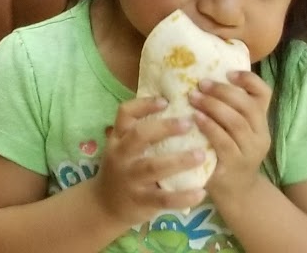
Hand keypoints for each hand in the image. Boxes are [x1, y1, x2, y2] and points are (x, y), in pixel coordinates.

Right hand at [94, 97, 210, 226]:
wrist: (105, 205)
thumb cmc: (121, 171)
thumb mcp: (121, 149)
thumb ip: (139, 134)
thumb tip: (174, 112)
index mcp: (117, 139)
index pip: (125, 114)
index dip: (144, 104)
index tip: (166, 101)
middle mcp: (121, 156)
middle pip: (140, 136)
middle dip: (165, 128)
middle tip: (189, 123)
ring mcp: (130, 179)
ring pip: (154, 166)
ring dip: (179, 160)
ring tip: (201, 155)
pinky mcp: (141, 201)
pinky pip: (164, 198)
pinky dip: (183, 196)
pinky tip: (201, 192)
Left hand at [192, 71, 272, 202]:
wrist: (235, 191)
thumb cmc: (227, 150)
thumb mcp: (232, 128)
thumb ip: (225, 106)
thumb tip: (198, 73)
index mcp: (261, 120)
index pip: (264, 93)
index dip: (248, 79)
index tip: (228, 72)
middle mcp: (260, 134)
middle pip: (248, 106)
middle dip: (223, 91)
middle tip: (201, 83)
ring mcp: (250, 151)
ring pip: (236, 122)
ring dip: (213, 106)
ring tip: (193, 97)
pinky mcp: (235, 164)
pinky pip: (224, 141)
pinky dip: (209, 126)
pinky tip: (195, 118)